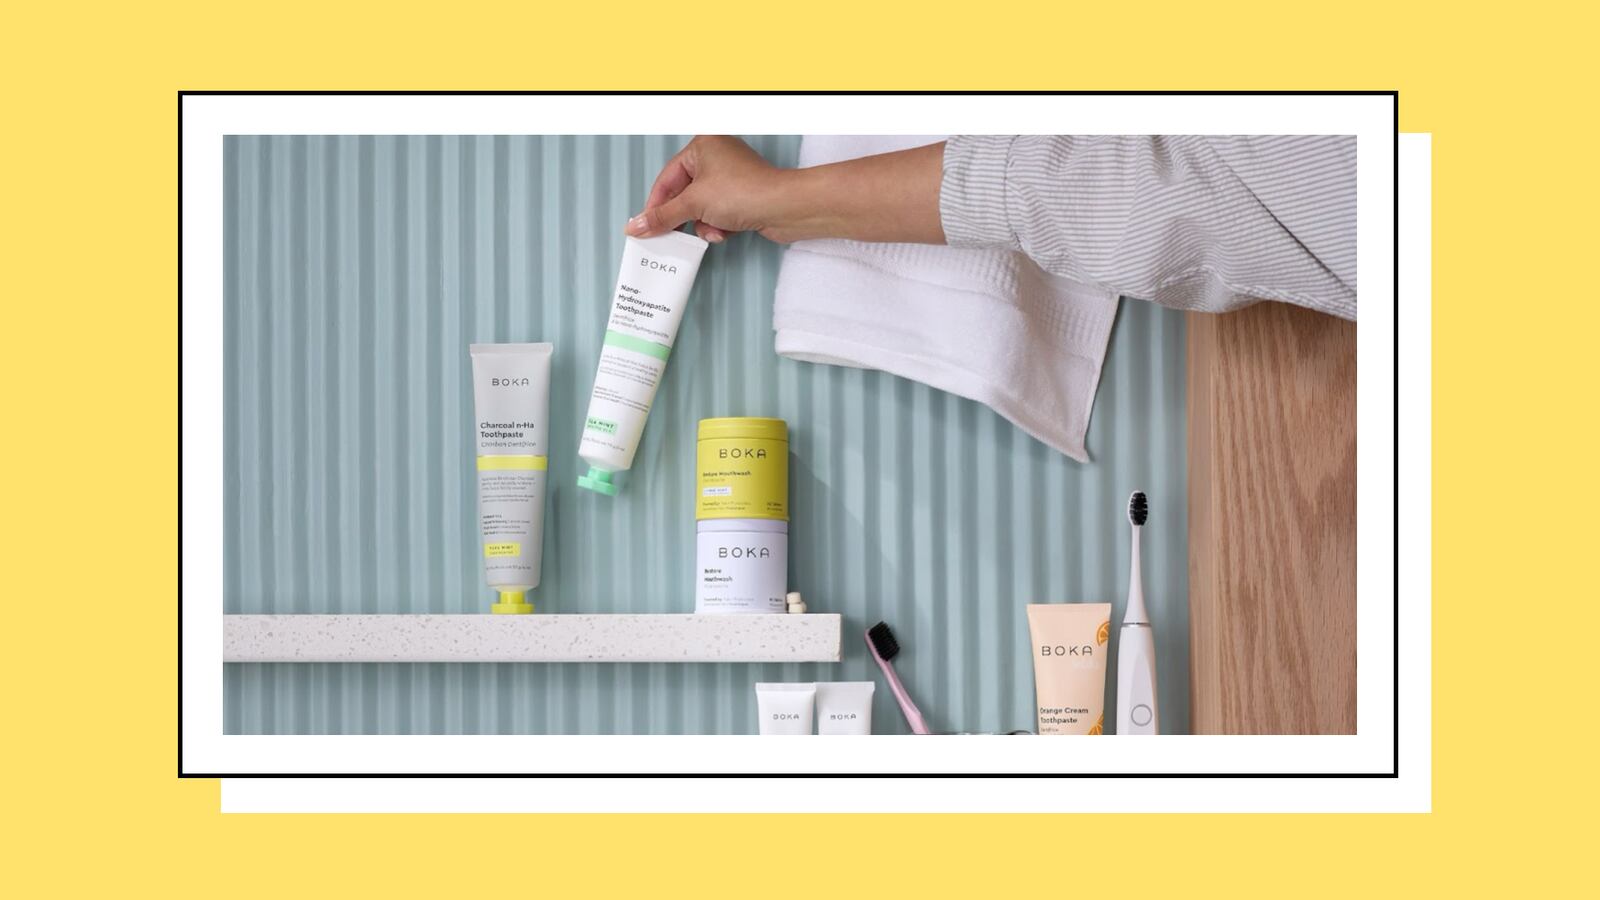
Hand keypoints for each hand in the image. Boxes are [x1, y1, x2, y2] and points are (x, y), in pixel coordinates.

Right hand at [625, 136, 946, 245]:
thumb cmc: (746, 192)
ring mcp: (731, 179)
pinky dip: (718, 227)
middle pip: (684, 195)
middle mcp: (717, 159)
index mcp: (702, 147)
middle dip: (683, 218)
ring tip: (713, 230)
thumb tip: (636, 226)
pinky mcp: (743, 198)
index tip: (644, 227)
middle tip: (670, 236)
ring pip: (701, 209)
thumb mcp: (694, 204)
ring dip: (703, 225)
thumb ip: (662, 217)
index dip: (655, 205)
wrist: (786, 208)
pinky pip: (718, 215)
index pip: (667, 178)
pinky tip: (726, 232)